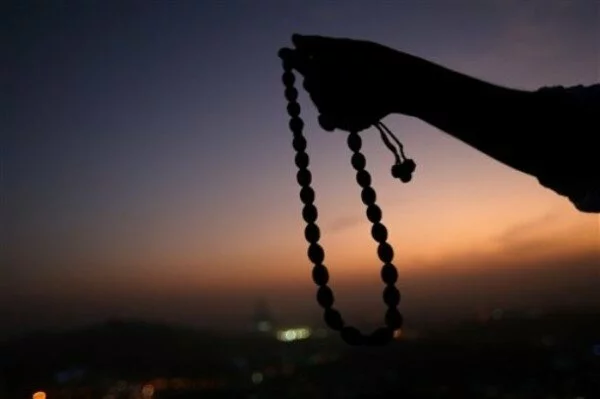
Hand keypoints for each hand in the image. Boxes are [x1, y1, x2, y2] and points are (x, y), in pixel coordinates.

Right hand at [278, 34, 406, 132]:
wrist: (401, 85)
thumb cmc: (375, 63)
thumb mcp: (347, 49)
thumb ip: (319, 45)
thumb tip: (294, 39)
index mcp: (328, 66)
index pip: (302, 62)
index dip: (292, 59)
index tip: (284, 53)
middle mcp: (329, 85)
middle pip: (308, 84)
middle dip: (315, 80)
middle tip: (328, 75)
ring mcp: (335, 104)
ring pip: (318, 102)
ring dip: (325, 97)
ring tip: (346, 91)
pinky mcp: (344, 121)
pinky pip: (327, 121)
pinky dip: (330, 118)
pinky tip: (334, 115)